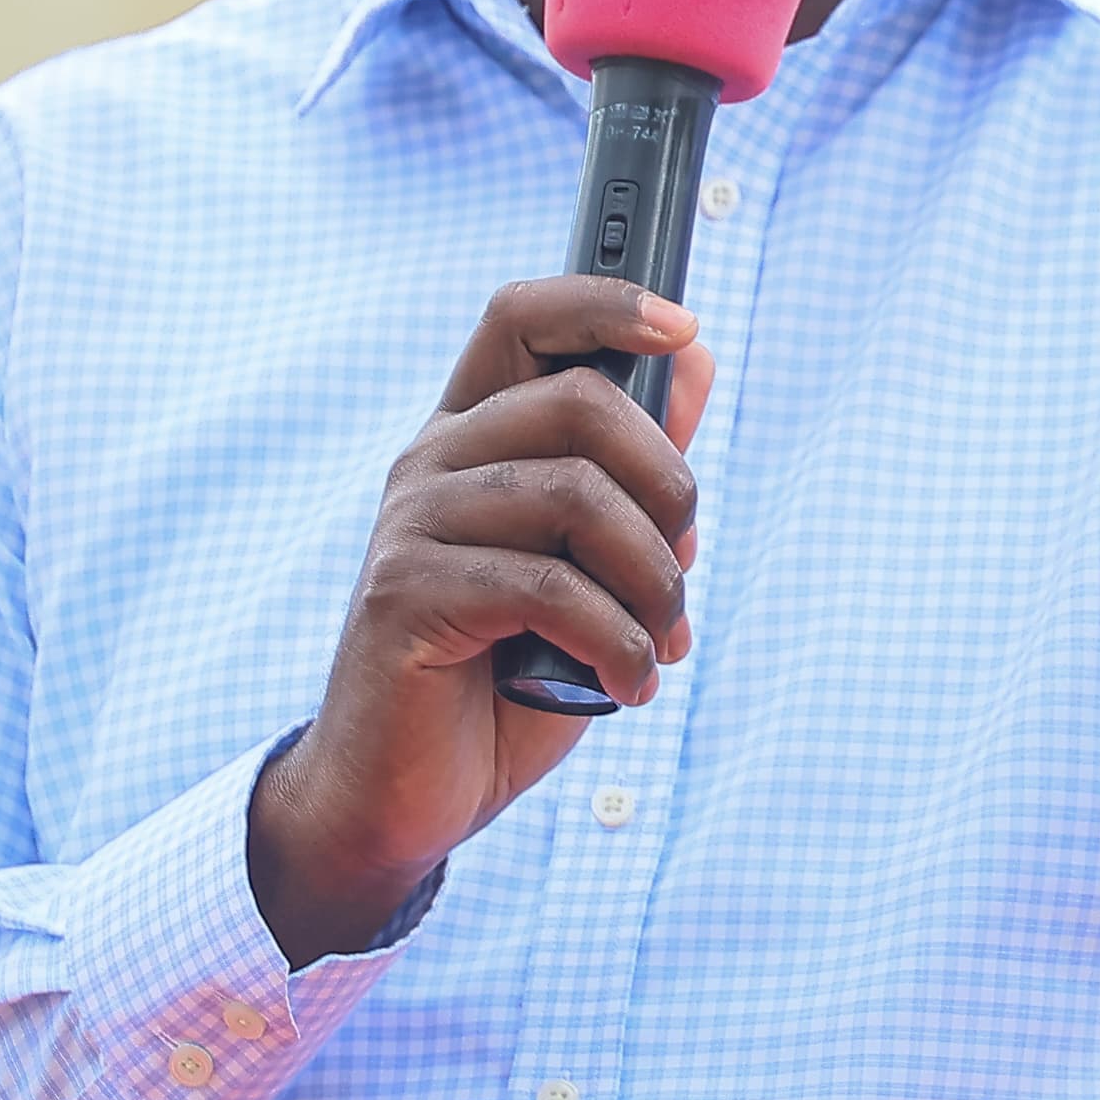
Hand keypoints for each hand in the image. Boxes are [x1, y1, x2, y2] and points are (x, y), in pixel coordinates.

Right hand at [247, 277, 716, 965]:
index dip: (604, 303)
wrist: (405, 797)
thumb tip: (694, 359)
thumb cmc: (501, 682)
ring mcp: (411, 524)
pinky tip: (625, 685)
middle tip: (681, 570)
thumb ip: (635, 474)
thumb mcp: (592, 570)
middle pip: (577, 399)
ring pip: (576, 494)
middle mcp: (431, 462)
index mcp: (470, 440)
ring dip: (653, 581)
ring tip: (658, 645)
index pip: (521, 316)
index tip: (683, 329)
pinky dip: (616, 640)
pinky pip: (547, 585)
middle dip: (666, 484)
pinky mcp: (405, 594)